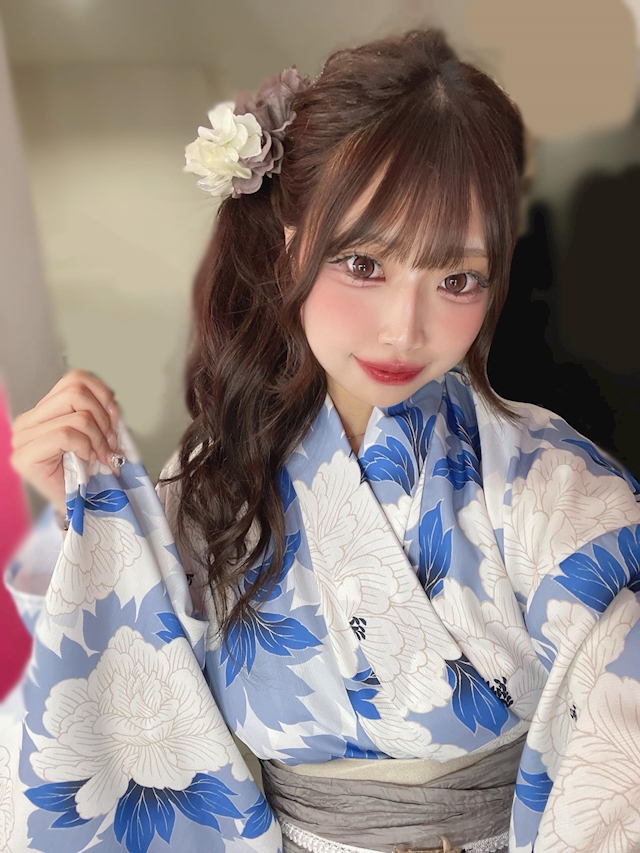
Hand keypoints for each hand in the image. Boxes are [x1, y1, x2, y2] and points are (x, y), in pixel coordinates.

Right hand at [10, 369, 120, 516]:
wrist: (81, 511)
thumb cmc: (90, 475)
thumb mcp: (98, 435)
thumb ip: (100, 413)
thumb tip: (112, 403)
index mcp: (44, 411)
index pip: (75, 379)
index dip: (104, 397)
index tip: (115, 423)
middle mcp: (28, 421)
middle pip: (76, 391)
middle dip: (104, 418)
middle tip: (111, 444)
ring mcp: (23, 439)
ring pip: (76, 414)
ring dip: (99, 437)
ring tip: (103, 455)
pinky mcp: (24, 457)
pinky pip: (66, 434)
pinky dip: (86, 447)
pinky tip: (89, 460)